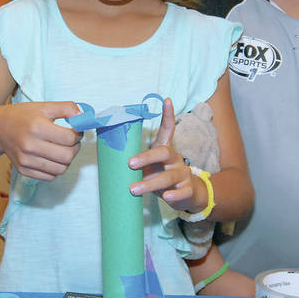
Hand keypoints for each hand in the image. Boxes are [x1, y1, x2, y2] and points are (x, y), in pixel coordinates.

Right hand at [0, 101, 81, 181]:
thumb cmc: (24, 116)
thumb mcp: (45, 106)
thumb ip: (67, 108)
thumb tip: (83, 118)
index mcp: (37, 127)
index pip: (69, 138)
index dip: (79, 135)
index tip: (77, 131)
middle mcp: (30, 145)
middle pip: (67, 156)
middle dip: (76, 149)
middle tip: (72, 142)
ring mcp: (26, 160)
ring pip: (61, 169)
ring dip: (67, 160)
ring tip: (63, 149)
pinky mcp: (23, 170)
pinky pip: (50, 177)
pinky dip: (56, 169)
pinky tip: (53, 157)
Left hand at [128, 98, 207, 212]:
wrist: (187, 195)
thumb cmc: (162, 177)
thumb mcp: (152, 167)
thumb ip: (139, 163)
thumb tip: (111, 160)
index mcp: (165, 150)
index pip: (168, 129)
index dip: (168, 115)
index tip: (166, 100)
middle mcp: (175, 159)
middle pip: (164, 153)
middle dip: (146, 157)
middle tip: (130, 164)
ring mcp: (182, 174)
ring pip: (168, 177)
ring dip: (150, 183)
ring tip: (134, 189)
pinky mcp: (187, 190)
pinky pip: (181, 192)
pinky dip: (173, 195)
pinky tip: (166, 197)